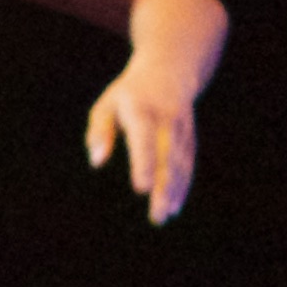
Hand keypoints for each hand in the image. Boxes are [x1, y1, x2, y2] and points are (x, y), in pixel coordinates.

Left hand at [84, 59, 201, 224]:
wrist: (171, 70)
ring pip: (180, 163)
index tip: (142, 188)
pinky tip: (173, 206)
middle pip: (167, 156)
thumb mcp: (107, 105)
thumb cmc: (129, 95)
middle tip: (156, 214)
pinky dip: (182, 185)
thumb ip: (99, 131)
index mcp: (141, 109)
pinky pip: (188, 163)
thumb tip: (97, 162)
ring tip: (162, 216)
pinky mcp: (189, 137)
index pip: (144, 138)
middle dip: (164, 186)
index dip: (144, 163)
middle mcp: (166, 119)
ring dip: (174, 190)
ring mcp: (182, 128)